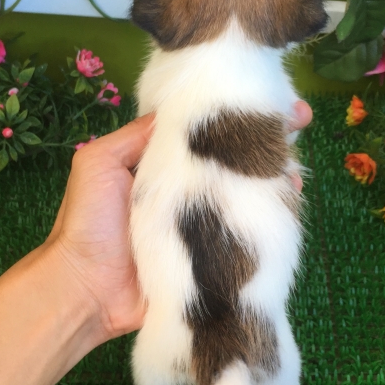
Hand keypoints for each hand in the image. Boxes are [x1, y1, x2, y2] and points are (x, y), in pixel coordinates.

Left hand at [42, 101, 313, 343]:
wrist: (84, 287)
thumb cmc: (89, 221)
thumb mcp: (100, 161)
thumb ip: (137, 135)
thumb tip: (177, 108)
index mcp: (161, 166)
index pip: (204, 133)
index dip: (233, 114)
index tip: (266, 97)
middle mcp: (186, 191)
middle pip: (232, 160)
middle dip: (266, 139)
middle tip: (300, 119)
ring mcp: (201, 224)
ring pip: (245, 194)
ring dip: (275, 177)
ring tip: (297, 165)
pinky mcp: (212, 256)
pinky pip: (245, 233)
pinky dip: (268, 218)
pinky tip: (289, 203)